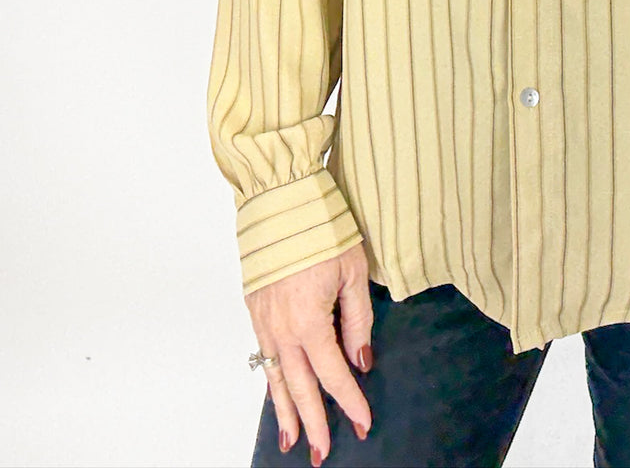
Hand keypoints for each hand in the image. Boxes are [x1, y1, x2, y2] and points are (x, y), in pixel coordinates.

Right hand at [246, 241, 373, 464]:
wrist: (279, 199)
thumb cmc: (321, 227)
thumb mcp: (353, 272)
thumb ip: (358, 320)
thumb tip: (361, 361)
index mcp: (310, 320)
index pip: (333, 373)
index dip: (349, 400)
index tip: (362, 422)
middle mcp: (283, 328)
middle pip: (300, 387)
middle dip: (313, 422)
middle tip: (322, 453)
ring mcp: (264, 320)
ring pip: (276, 377)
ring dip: (285, 411)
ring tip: (292, 441)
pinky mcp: (254, 309)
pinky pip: (264, 355)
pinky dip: (271, 380)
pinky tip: (277, 394)